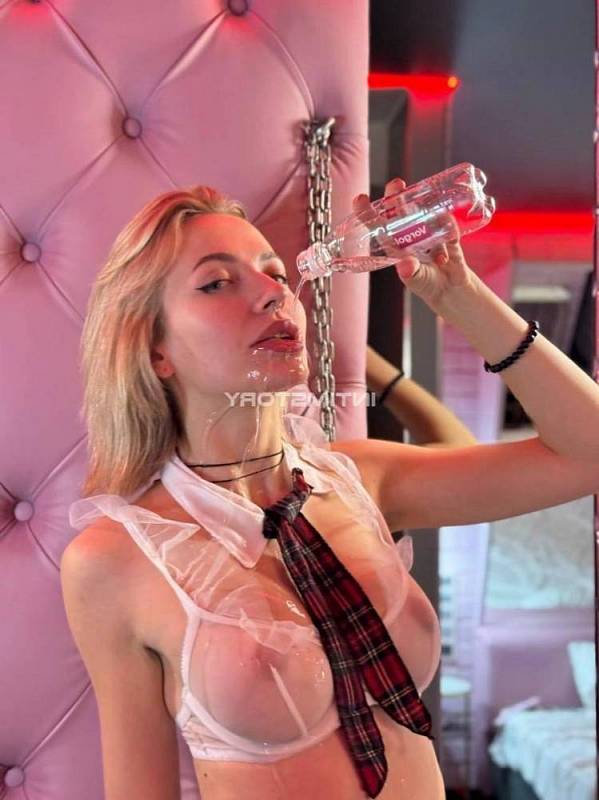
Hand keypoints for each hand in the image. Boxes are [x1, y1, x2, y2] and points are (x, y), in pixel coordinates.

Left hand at [352, 177, 475, 314]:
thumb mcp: (417, 280)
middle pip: (400, 213)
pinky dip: (448, 227)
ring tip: (422, 193)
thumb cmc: (427, 284)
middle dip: (396, 197)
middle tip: (396, 184)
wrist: (452, 289)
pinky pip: (448, 227)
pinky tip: (447, 229)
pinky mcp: (448, 235)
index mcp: (397, 247)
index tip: (360, 198)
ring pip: (423, 214)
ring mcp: (429, 234)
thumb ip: (412, 273)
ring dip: (423, 206)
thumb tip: (406, 266)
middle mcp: (410, 237)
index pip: (379, 227)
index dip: (368, 213)